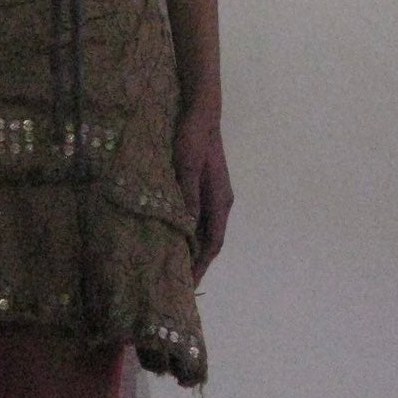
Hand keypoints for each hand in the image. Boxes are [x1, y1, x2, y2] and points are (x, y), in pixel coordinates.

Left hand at [173, 105, 231, 283]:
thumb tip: (186, 229)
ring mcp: (215, 194)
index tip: (189, 284)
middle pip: (211, 241)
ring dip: (194, 249)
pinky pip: (200, 218)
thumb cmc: (193, 138)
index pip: (213, 243)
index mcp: (220, 201)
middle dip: (198, 263)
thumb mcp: (186, 167)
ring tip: (176, 265)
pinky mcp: (206, 187)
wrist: (202, 113)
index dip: (201, 265)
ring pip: (206, 230)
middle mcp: (221, 202)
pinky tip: (176, 237)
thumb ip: (187, 197)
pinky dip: (190, 233)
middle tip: (179, 282)